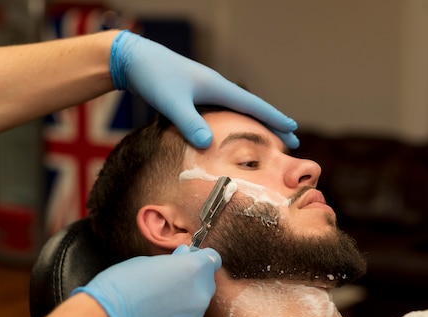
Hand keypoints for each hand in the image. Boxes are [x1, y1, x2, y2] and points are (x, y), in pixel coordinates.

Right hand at [72, 245, 219, 316]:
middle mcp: (200, 295)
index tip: (188, 260)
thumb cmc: (120, 287)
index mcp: (194, 270)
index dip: (199, 259)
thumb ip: (172, 262)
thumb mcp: (147, 262)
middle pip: (205, 283)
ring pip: (195, 305)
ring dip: (183, 302)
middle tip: (167, 282)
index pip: (213, 259)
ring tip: (156, 303)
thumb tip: (183, 258)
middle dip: (191, 281)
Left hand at [110, 30, 298, 148]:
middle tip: (292, 140)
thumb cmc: (154, 77)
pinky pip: (225, 109)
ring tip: (269, 137)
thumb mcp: (172, 102)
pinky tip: (234, 129)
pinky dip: (237, 120)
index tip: (293, 129)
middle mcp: (216, 87)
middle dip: (272, 124)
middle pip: (252, 107)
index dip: (274, 118)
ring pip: (239, 108)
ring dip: (256, 122)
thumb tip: (209, 144)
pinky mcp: (194, 94)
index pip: (253, 105)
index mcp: (217, 87)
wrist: (134, 60)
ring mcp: (206, 89)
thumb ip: (189, 123)